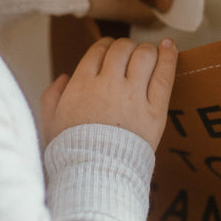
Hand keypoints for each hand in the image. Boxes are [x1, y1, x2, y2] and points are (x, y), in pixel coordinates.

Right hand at [41, 37, 178, 149]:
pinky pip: (164, 75)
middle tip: (130, 54)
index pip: (98, 50)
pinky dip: (169, 56)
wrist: (93, 175)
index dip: (106, 46)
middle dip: (126, 47)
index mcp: (81, 84)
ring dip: (147, 50)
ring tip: (150, 54)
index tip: (111, 50)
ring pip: (144, 56)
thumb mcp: (49, 121)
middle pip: (122, 49)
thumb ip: (52, 95)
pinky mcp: (154, 110)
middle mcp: (107, 84)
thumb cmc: (70, 150)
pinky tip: (170, 46)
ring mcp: (132, 96)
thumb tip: (64, 77)